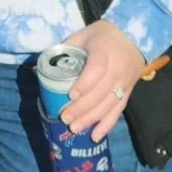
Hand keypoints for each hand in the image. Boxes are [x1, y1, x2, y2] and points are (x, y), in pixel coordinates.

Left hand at [57, 19, 146, 141]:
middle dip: (82, 107)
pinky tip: (95, 136)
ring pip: (109, 104)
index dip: (84, 83)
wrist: (134, 36)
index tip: (70, 95)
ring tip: (74, 128)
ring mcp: (124, 82)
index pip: (97, 69)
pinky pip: (118, 111)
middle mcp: (117, 69)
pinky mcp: (128, 92)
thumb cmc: (103, 35)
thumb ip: (64, 50)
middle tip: (65, 117)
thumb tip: (37, 69)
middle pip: (101, 92)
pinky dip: (107, 125)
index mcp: (104, 51)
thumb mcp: (83, 35)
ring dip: (91, 118)